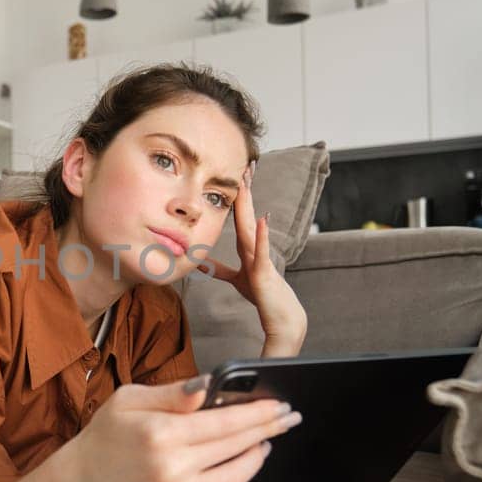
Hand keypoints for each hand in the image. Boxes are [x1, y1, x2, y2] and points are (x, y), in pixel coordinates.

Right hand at [60, 375, 301, 481]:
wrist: (83, 481)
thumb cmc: (108, 435)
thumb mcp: (131, 399)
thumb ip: (173, 393)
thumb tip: (209, 385)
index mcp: (159, 433)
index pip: (225, 423)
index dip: (258, 414)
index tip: (280, 407)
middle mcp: (168, 470)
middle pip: (236, 448)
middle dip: (266, 431)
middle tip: (285, 421)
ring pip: (236, 480)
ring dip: (255, 460)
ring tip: (261, 445)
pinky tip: (240, 474)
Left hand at [200, 163, 307, 342]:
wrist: (282, 317)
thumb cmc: (262, 295)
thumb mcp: (237, 279)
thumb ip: (220, 269)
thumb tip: (200, 261)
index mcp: (248, 246)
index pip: (241, 216)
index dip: (237, 195)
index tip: (236, 173)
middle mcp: (255, 248)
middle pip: (247, 214)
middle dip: (245, 190)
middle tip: (246, 164)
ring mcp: (260, 258)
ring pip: (251, 228)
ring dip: (249, 206)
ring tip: (247, 184)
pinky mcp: (264, 272)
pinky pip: (262, 253)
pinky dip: (262, 237)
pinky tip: (263, 220)